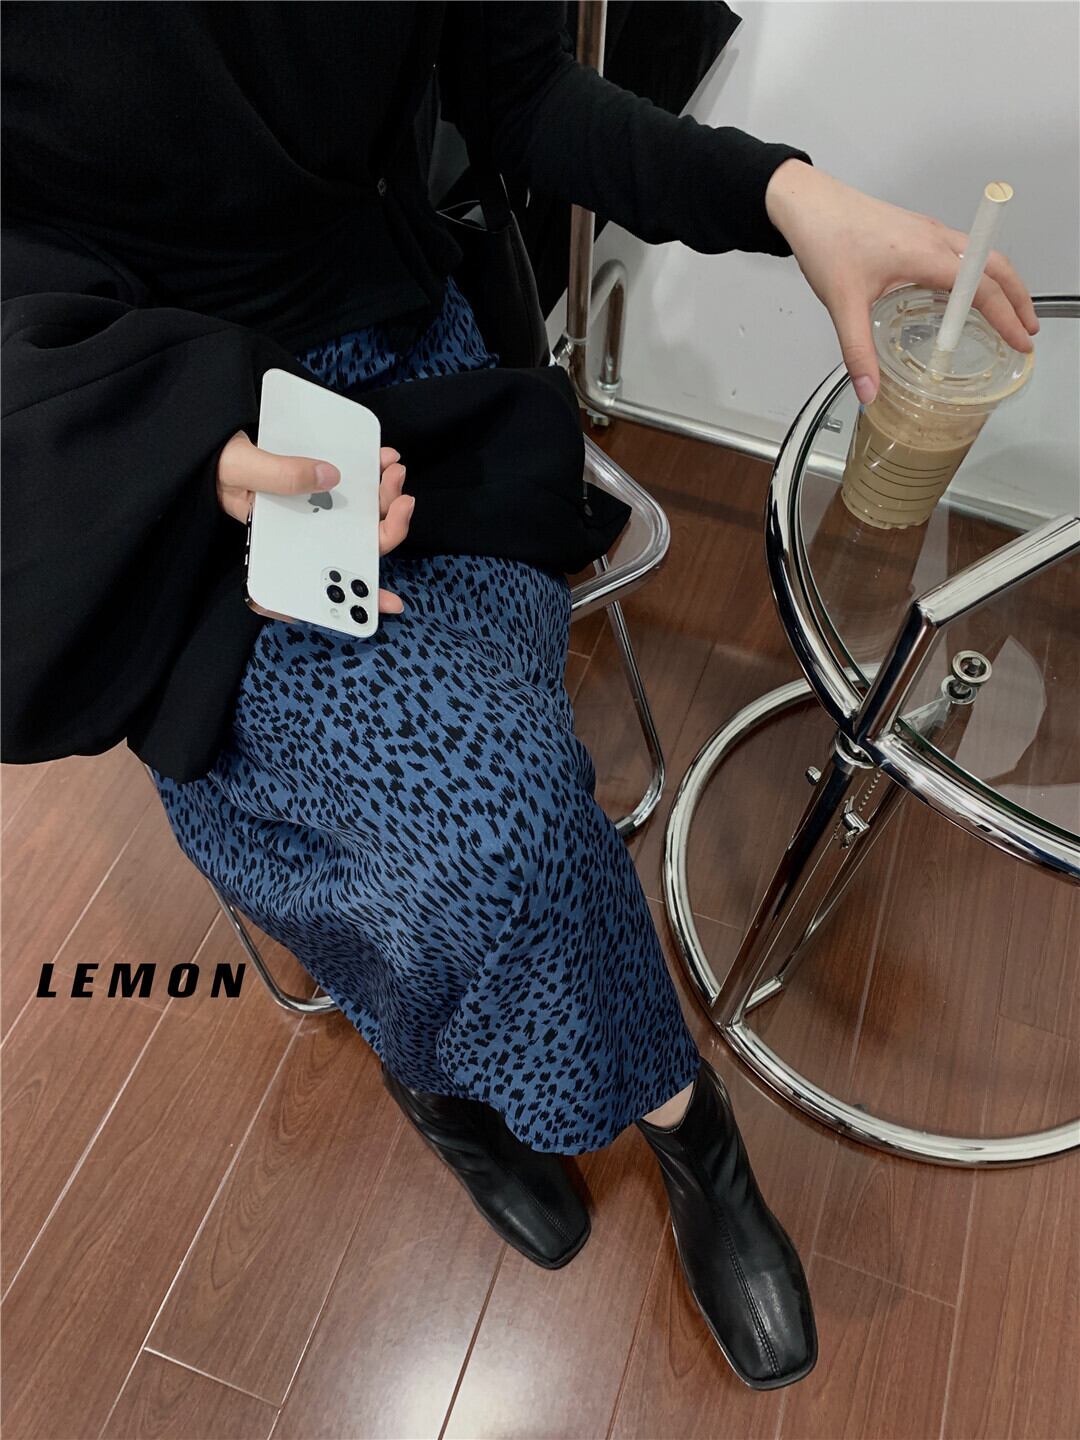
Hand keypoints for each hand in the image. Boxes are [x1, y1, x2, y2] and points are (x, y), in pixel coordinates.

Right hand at [217, 431, 413, 618]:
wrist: (217, 446)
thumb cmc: (220, 468)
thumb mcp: (241, 470)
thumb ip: (279, 476)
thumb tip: (330, 477)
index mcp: (284, 552)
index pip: (323, 586)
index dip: (358, 600)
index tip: (388, 604)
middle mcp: (307, 540)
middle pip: (356, 550)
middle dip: (388, 529)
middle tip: (403, 499)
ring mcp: (318, 516)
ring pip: (363, 521)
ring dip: (387, 500)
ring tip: (395, 470)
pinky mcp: (324, 490)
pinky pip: (357, 492)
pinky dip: (374, 478)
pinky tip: (383, 459)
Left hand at [764, 159, 1038, 403]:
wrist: (808, 204)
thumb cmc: (826, 241)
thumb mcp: (842, 304)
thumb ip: (858, 352)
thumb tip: (869, 391)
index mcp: (925, 254)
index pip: (981, 287)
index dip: (1006, 316)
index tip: (1020, 341)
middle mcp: (935, 238)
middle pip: (995, 266)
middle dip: (1018, 298)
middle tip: (1026, 331)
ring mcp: (929, 231)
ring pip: (980, 255)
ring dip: (1000, 284)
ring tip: (1007, 316)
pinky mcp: (918, 231)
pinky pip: (961, 252)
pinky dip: (977, 274)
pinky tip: (967, 296)